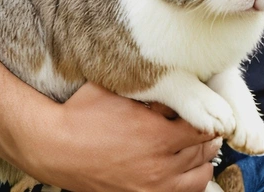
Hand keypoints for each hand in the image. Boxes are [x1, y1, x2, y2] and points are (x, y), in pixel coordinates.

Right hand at [24, 82, 221, 191]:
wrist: (54, 148)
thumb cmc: (85, 113)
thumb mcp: (122, 91)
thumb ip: (155, 90)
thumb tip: (182, 82)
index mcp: (158, 137)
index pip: (205, 128)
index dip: (210, 116)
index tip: (208, 107)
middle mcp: (159, 168)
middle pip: (204, 152)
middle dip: (208, 136)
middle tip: (205, 123)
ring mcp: (150, 189)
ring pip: (198, 178)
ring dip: (202, 161)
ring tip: (195, 146)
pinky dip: (187, 183)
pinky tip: (182, 170)